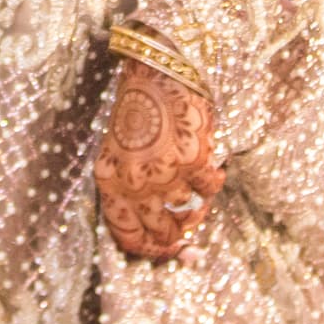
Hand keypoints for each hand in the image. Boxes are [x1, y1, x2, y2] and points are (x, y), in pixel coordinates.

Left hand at [96, 56, 226, 260]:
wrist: (158, 72)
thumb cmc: (139, 112)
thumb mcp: (122, 156)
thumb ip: (137, 195)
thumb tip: (172, 235)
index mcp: (109, 183)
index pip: (127, 237)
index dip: (151, 251)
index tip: (168, 251)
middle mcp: (135, 184)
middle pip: (162, 233)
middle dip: (179, 234)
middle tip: (190, 223)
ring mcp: (165, 174)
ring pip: (189, 214)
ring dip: (197, 206)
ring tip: (195, 186)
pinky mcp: (192, 161)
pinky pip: (211, 189)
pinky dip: (214, 179)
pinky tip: (209, 164)